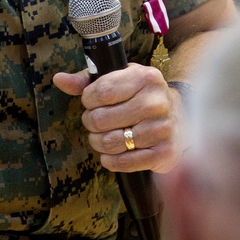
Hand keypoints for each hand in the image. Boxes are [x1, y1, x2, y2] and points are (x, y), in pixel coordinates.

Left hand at [53, 64, 180, 174]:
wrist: (181, 117)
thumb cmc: (141, 96)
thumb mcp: (119, 80)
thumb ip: (87, 80)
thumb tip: (59, 79)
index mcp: (145, 77)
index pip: (99, 92)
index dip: (88, 100)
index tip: (92, 102)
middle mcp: (156, 101)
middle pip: (100, 119)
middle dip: (91, 123)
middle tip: (96, 123)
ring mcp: (162, 128)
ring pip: (110, 143)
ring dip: (99, 143)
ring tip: (104, 137)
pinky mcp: (164, 153)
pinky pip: (123, 162)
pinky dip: (111, 160)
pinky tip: (113, 154)